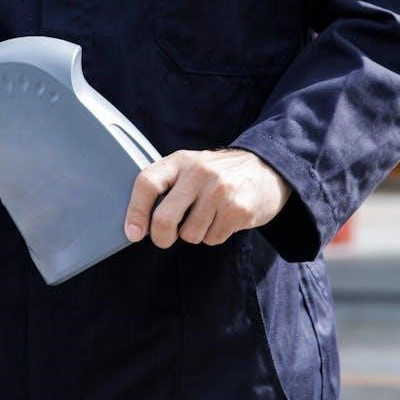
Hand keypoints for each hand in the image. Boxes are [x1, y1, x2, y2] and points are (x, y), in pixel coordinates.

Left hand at [124, 149, 292, 247]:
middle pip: (164, 218)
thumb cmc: (219, 174)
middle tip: (166, 238)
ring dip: (195, 234)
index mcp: (181, 161)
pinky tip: (223, 219)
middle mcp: (199, 173)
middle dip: (161, 237)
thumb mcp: (191, 168)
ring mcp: (220, 191)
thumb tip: (138, 223)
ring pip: (189, 235)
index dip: (135, 212)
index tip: (133, 233)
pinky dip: (214, 236)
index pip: (147, 184)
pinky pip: (212, 239)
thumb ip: (167, 186)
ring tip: (207, 217)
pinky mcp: (238, 209)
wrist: (266, 170)